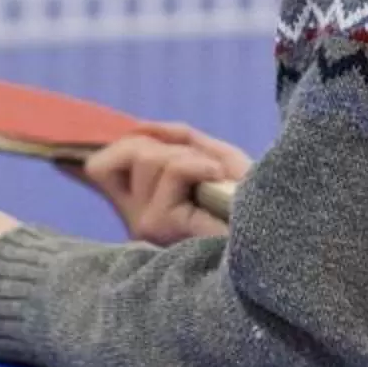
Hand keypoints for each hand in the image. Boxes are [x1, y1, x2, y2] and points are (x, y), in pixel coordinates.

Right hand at [76, 122, 251, 244]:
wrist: (279, 240)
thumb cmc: (249, 204)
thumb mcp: (213, 160)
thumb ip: (178, 140)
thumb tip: (141, 126)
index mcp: (143, 205)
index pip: (97, 171)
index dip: (92, 152)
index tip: (87, 149)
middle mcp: (136, 218)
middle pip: (128, 151)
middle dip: (171, 145)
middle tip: (206, 167)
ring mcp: (145, 223)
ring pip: (151, 157)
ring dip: (191, 156)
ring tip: (216, 179)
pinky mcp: (163, 225)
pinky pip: (174, 170)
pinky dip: (199, 164)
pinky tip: (218, 181)